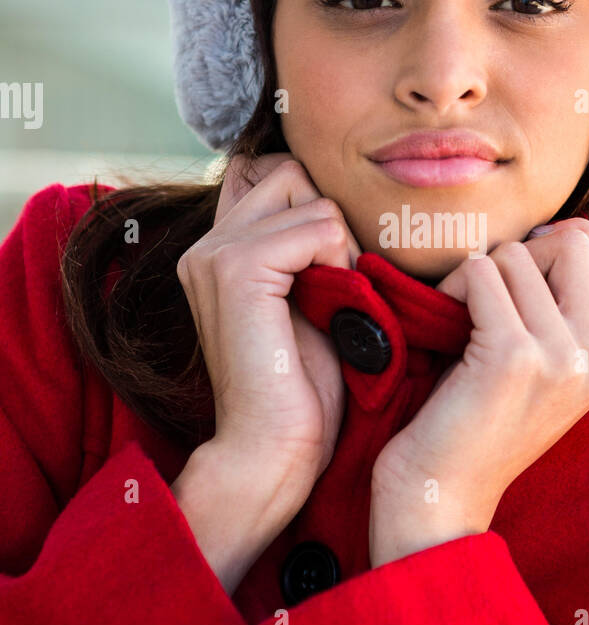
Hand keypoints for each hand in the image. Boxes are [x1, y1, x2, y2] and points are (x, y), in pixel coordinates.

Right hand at [175, 152, 360, 563]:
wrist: (273, 450)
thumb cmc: (303, 390)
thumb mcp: (311, 302)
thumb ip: (309, 251)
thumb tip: (345, 204)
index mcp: (219, 250)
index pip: (275, 175)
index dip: (317, 210)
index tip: (334, 265)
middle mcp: (207, 244)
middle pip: (294, 174)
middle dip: (331, 221)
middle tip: (338, 285)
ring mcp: (215, 253)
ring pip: (310, 196)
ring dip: (340, 245)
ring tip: (335, 302)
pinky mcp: (236, 270)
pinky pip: (317, 227)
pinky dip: (340, 261)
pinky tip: (333, 305)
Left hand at [369, 219, 588, 566]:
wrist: (439, 496)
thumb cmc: (471, 424)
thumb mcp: (538, 370)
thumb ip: (560, 314)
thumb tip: (557, 235)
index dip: (582, 240)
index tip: (534, 259)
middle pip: (576, 244)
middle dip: (521, 252)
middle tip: (487, 293)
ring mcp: (559, 355)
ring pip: (518, 255)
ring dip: (476, 274)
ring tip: (458, 318)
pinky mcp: (512, 355)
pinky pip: (481, 272)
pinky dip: (453, 286)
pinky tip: (443, 323)